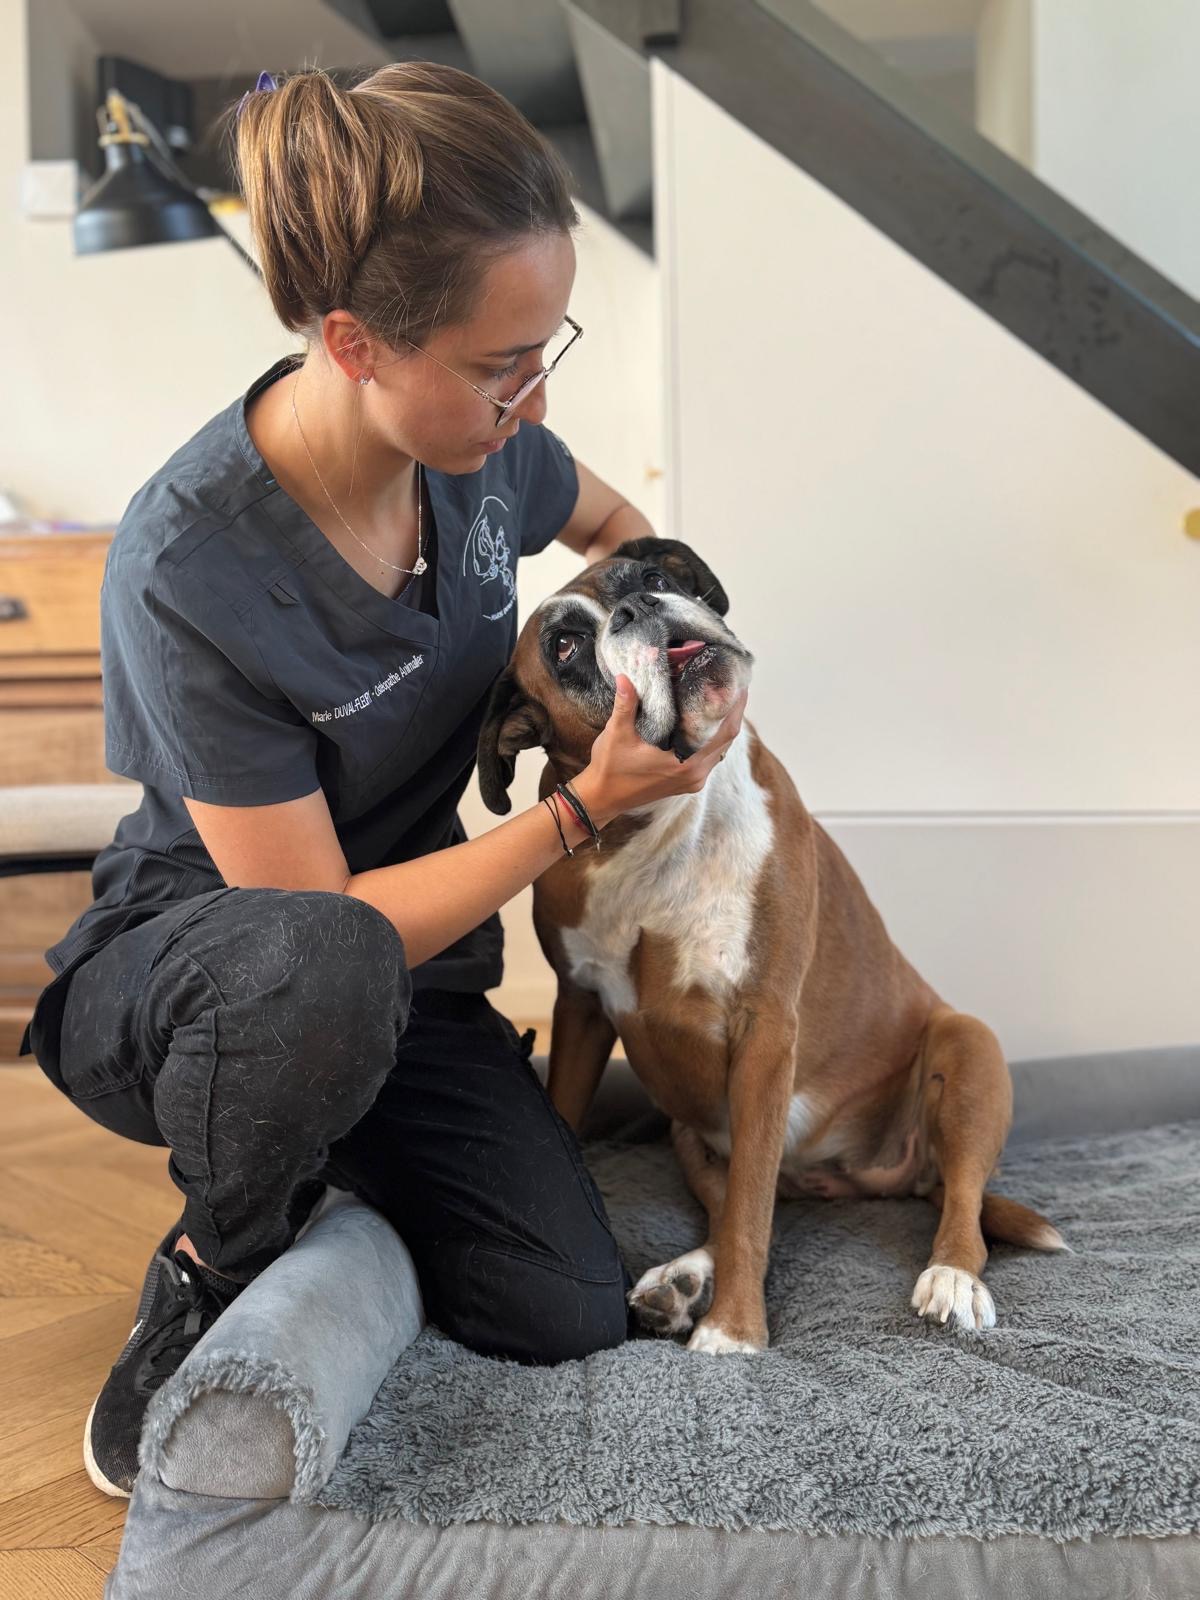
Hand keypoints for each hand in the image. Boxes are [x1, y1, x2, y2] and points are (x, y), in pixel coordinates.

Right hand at [573, 675, 747, 824]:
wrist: (603, 798)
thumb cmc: (610, 769)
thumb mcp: (616, 734)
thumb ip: (625, 705)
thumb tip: (627, 677)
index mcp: (683, 763)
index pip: (723, 732)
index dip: (735, 708)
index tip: (739, 685)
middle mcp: (695, 773)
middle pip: (727, 739)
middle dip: (733, 712)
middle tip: (733, 685)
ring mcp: (693, 780)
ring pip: (721, 749)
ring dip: (724, 725)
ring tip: (722, 699)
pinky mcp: (689, 782)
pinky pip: (710, 757)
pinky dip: (713, 738)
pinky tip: (707, 722)